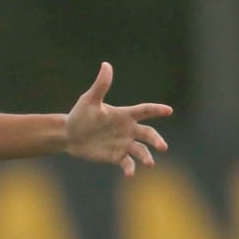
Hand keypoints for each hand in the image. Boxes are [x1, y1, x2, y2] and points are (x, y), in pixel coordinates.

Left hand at [65, 62, 172, 176]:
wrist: (69, 135)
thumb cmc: (80, 115)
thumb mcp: (89, 100)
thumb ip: (101, 86)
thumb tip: (106, 65)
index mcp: (124, 114)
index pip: (145, 110)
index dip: (157, 110)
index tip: (169, 110)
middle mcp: (128, 129)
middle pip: (148, 133)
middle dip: (156, 140)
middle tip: (162, 146)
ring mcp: (124, 144)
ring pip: (141, 150)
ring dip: (147, 157)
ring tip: (149, 163)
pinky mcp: (117, 156)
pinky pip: (127, 163)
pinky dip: (130, 168)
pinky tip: (129, 174)